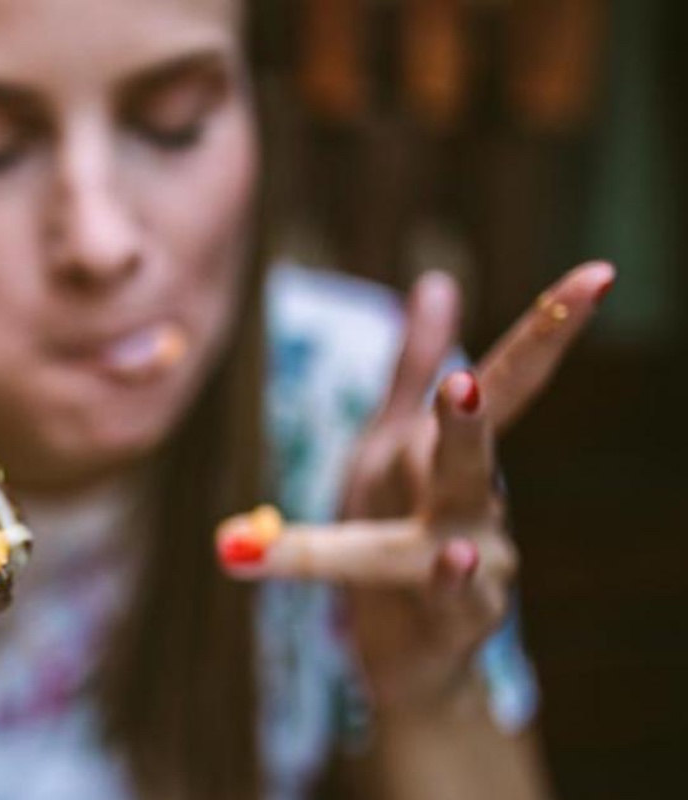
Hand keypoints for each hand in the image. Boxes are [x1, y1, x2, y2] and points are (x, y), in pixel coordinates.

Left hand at [217, 261, 614, 711]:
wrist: (405, 653)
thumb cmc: (395, 536)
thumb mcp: (390, 447)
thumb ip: (411, 368)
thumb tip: (437, 282)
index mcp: (449, 457)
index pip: (503, 387)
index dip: (548, 332)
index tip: (599, 275)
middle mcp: (477, 506)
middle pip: (475, 455)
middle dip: (472, 419)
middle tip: (461, 385)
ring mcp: (479, 567)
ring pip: (461, 534)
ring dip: (454, 513)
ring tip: (450, 511)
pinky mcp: (458, 625)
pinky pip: (451, 604)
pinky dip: (451, 586)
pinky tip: (455, 561)